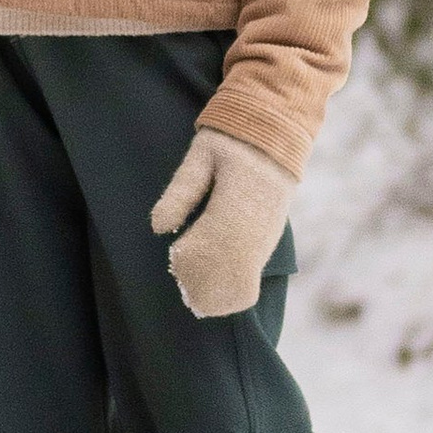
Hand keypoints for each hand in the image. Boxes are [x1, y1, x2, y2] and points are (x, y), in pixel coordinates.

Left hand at [149, 124, 296, 319]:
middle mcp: (253, 234)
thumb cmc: (231, 144)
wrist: (275, 139)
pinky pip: (248, 287)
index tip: (177, 248)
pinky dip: (226, 293)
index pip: (206, 254)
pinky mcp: (265, 248)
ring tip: (195, 268)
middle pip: (220, 281)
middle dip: (194, 281)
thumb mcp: (202, 155)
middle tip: (183, 259)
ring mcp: (262, 245)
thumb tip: (158, 228)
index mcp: (235, 209)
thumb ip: (181, 191)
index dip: (185, 261)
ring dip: (209, 291)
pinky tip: (210, 278)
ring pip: (235, 291)